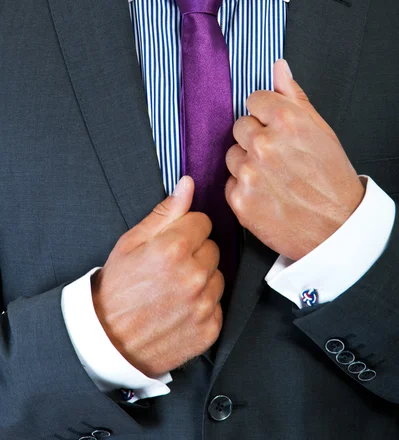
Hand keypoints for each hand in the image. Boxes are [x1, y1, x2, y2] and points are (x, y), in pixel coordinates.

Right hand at [91, 176, 223, 377]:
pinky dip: (203, 306)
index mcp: (175, 248)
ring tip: (174, 290)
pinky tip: (180, 309)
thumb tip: (188, 184)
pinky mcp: (210, 329)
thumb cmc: (117, 288)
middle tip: (169, 268)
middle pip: (213, 248)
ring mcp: (204, 304)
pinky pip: (218, 305)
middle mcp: (194, 275)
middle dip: (195, 253)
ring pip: (218, 276)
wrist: (109, 341)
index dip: (185, 230)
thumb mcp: (131, 243)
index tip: (170, 244)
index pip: (203, 221)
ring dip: (202, 279)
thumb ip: (165, 212)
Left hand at [225, 58, 365, 260]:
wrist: (337, 228)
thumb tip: (278, 66)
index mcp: (286, 120)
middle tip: (278, 157)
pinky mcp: (240, 200)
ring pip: (231, 155)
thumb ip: (293, 96)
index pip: (254, 100)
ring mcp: (249, 173)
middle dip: (255, 138)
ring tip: (273, 178)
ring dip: (246, 163)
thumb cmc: (332, 178)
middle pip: (240, 126)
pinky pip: (229, 183)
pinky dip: (244, 189)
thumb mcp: (320, 130)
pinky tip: (266, 195)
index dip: (266, 115)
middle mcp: (264, 143)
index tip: (276, 129)